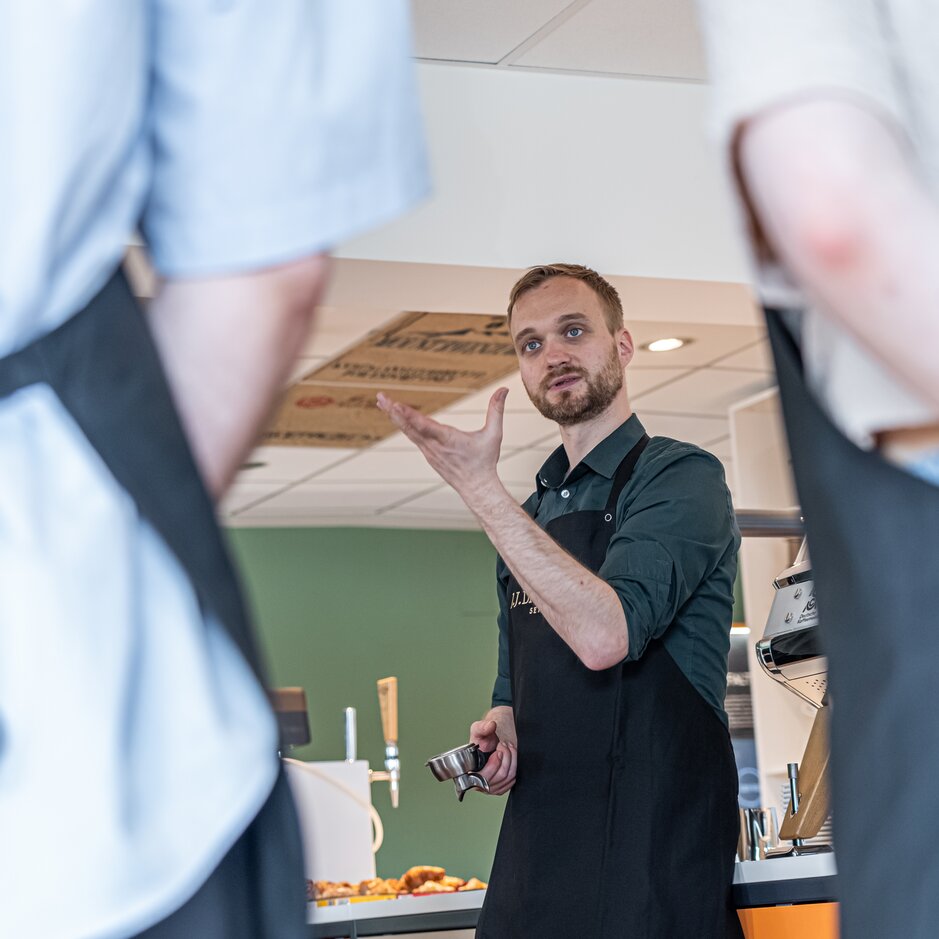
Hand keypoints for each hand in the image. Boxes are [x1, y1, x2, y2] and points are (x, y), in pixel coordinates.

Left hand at [376, 388, 508, 509]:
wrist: (477, 487)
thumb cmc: (484, 461)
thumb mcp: (494, 434)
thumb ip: (497, 410)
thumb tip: (504, 389)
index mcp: (448, 440)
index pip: (424, 426)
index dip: (409, 416)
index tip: (396, 406)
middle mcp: (434, 446)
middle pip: (410, 427)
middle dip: (394, 411)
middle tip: (380, 397)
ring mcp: (429, 451)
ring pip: (408, 431)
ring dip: (395, 416)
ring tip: (382, 402)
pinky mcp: (428, 454)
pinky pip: (412, 437)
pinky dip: (403, 425)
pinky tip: (395, 416)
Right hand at [469, 718, 516, 795]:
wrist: (490, 743)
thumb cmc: (482, 739)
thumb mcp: (478, 729)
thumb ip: (482, 727)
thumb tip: (491, 726)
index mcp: (469, 772)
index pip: (483, 778)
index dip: (493, 765)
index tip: (498, 751)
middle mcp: (478, 783)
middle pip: (499, 776)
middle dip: (505, 757)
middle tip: (503, 745)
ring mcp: (490, 787)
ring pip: (508, 777)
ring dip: (512, 759)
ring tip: (508, 748)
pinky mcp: (500, 787)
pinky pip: (512, 781)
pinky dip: (515, 766)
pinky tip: (511, 756)